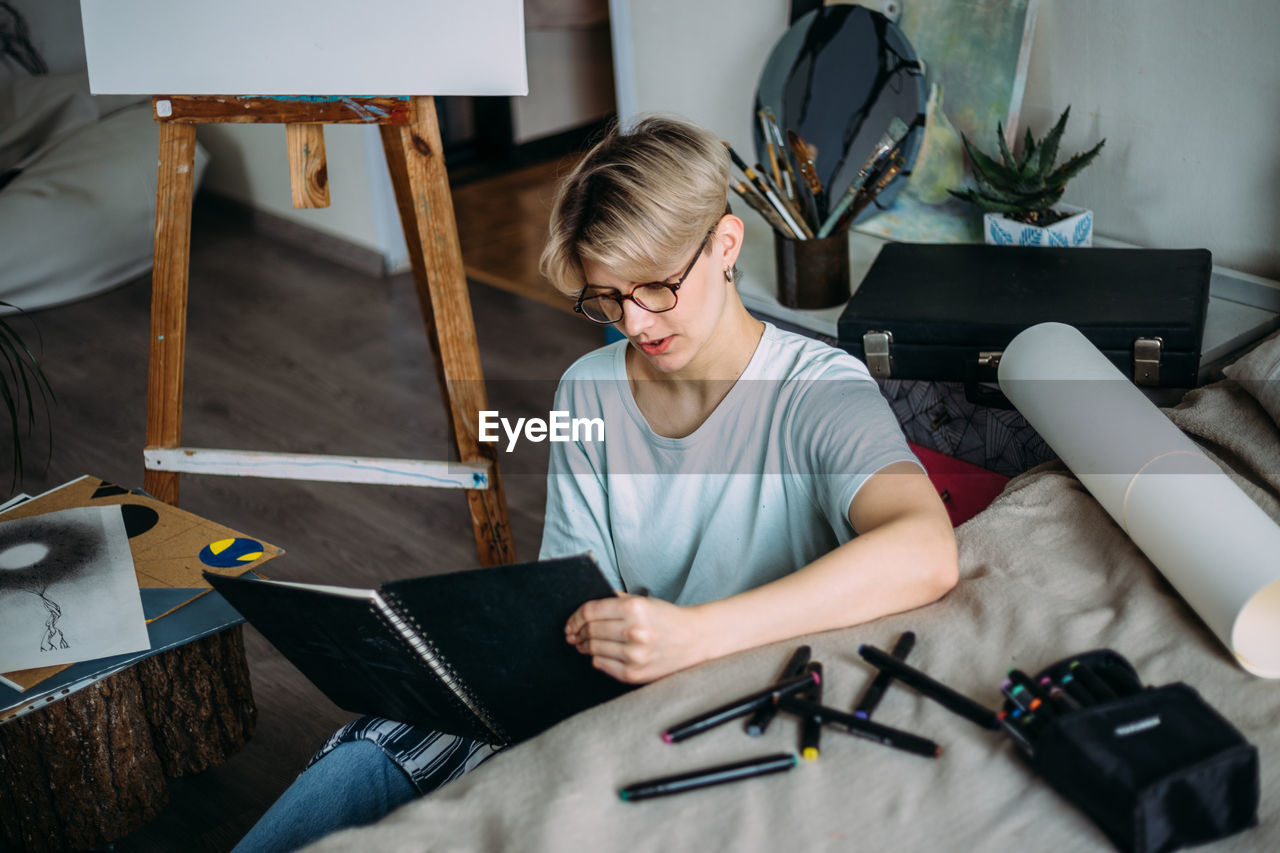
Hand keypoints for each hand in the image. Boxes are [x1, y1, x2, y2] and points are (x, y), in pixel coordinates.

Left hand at [564, 593, 709, 683]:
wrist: (694, 640)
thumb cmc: (666, 618)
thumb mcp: (643, 601)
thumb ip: (614, 600)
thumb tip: (583, 610)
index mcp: (635, 609)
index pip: (590, 611)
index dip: (575, 616)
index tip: (571, 621)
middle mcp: (634, 632)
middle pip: (589, 631)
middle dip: (577, 632)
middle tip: (574, 633)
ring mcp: (634, 656)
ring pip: (592, 649)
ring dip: (584, 645)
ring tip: (584, 643)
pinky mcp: (634, 674)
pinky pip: (601, 665)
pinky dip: (596, 658)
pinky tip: (601, 653)